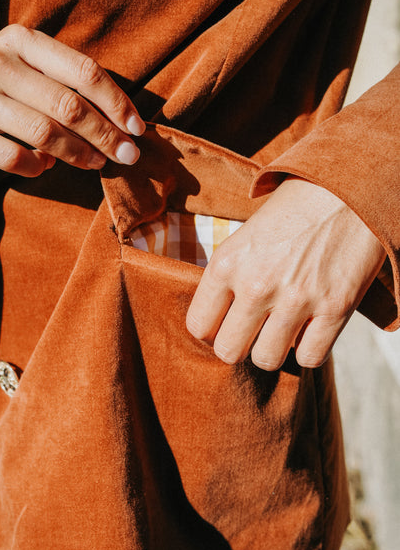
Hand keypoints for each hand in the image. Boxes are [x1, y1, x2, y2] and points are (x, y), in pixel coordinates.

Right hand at [0, 24, 144, 176]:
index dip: (116, 104)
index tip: (137, 130)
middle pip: (69, 106)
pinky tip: (44, 167)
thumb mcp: (20, 63)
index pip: (83, 72)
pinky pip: (12, 158)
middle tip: (127, 157)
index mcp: (21, 40)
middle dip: (106, 136)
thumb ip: (61, 80)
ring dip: (78, 155)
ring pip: (44, 134)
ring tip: (95, 163)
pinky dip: (36, 167)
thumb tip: (119, 121)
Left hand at [186, 178, 385, 369]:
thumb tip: (216, 319)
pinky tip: (310, 329)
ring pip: (266, 360)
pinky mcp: (335, 308)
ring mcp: (296, 299)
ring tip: (282, 329)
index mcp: (227, 263)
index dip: (212, 329)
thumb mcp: (246, 236)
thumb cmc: (294, 210)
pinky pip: (310, 358)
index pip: (199, 326)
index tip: (226, 323)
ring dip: (273, 349)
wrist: (350, 189)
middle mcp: (256, 284)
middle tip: (253, 332)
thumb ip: (229, 276)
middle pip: (228, 351)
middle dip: (239, 345)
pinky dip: (310, 350)